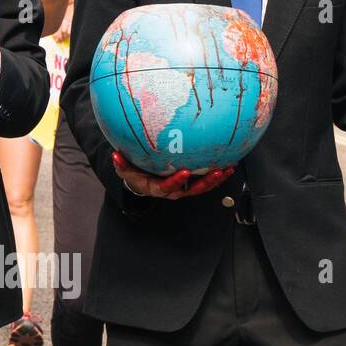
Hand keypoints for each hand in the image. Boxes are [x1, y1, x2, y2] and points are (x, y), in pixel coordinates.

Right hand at [113, 150, 234, 199]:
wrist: (141, 179)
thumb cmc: (133, 173)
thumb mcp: (124, 169)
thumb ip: (120, 164)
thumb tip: (115, 155)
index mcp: (157, 188)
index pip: (167, 187)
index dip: (176, 182)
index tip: (184, 173)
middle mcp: (172, 190)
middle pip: (191, 190)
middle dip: (204, 183)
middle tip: (216, 172)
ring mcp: (183, 188)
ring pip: (201, 187)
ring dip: (215, 180)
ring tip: (228, 169)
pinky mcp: (190, 183)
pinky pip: (205, 180)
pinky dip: (217, 175)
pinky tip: (229, 164)